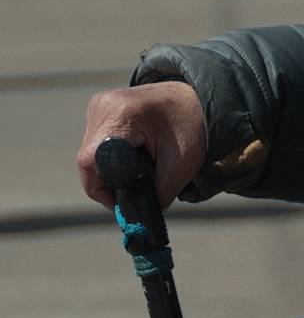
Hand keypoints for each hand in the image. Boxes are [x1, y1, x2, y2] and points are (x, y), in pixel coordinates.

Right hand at [77, 81, 207, 210]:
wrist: (201, 100)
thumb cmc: (193, 129)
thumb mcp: (180, 168)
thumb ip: (157, 196)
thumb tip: (137, 218)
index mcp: (122, 116)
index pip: (91, 163)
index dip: (104, 189)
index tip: (125, 199)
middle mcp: (103, 106)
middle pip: (88, 161)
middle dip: (109, 181)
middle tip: (136, 185)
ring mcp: (99, 104)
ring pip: (89, 154)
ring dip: (109, 168)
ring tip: (140, 161)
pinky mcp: (100, 106)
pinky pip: (95, 142)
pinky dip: (110, 155)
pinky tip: (133, 150)